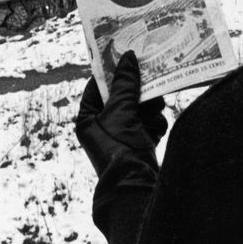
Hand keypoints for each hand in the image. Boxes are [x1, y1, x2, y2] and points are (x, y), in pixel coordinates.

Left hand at [75, 51, 167, 177]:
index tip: (128, 56)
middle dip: (138, 93)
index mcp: (87, 118)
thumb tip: (128, 58)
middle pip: (122, 97)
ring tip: (155, 111)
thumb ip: (125, 84)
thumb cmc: (120, 149)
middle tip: (151, 82)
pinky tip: (155, 132)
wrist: (136, 187)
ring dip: (149, 110)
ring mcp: (120, 136)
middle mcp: (102, 127)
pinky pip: (148, 124)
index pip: (98, 86)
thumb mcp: (121, 111)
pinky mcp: (138, 144)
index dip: (113, 71)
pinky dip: (154, 125)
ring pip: (139, 109)